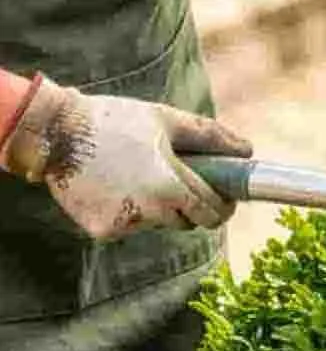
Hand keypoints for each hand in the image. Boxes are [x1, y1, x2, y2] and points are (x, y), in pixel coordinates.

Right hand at [0, 77, 251, 239]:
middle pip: (186, 222)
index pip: (211, 212)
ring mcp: (122, 224)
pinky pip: (129, 225)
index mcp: (170, 186)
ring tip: (140, 176)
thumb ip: (211, 137)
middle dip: (190, 207)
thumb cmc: (115, 120)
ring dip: (157, 208)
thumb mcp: (167, 120)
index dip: (222, 206)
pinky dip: (129, 212)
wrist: (54, 132)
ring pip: (156, 224)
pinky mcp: (101, 230)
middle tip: (181, 183)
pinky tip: (115, 186)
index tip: (225, 198)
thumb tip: (248, 150)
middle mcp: (148, 212)